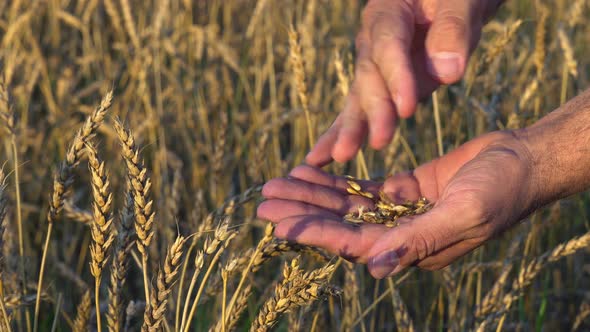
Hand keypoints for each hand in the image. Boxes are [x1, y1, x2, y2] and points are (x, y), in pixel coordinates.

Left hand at [258, 130, 536, 277]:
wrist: (521, 161)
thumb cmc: (500, 190)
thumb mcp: (463, 214)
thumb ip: (419, 240)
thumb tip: (375, 267)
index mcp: (413, 248)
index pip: (354, 244)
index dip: (316, 233)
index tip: (280, 224)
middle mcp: (401, 234)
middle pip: (341, 225)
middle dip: (303, 211)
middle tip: (262, 200)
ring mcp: (401, 212)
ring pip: (346, 205)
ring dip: (312, 194)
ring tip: (276, 182)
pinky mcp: (405, 190)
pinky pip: (362, 189)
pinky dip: (336, 181)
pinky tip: (310, 170)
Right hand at [306, 0, 503, 165]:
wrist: (449, 1)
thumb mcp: (462, 0)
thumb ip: (454, 28)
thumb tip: (447, 72)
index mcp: (388, 12)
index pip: (388, 47)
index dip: (396, 78)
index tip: (406, 109)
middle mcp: (372, 40)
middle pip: (368, 77)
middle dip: (374, 111)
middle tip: (379, 141)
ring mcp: (374, 66)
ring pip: (360, 98)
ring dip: (354, 128)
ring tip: (340, 156)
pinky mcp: (381, 87)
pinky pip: (362, 110)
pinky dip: (345, 132)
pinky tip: (321, 158)